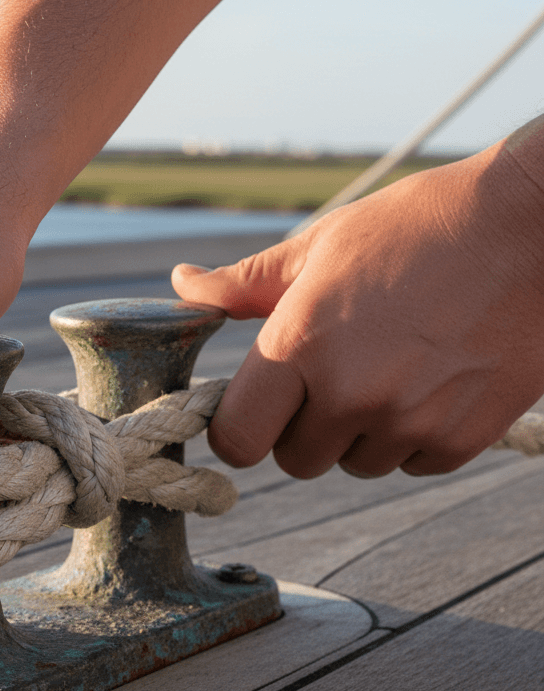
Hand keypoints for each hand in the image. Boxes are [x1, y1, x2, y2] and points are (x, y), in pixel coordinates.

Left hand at [172, 141, 543, 478]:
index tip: (254, 411)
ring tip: (391, 367)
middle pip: (294, 460)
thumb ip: (244, 284)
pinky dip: (414, 436)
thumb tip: (183, 287)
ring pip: (354, 464)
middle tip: (332, 375)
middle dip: (303, 427)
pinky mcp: (462, 439)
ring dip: (360, 432)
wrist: (536, 226)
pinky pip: (411, 463)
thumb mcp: (321, 244)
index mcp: (300, 344)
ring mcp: (409, 422)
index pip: (236, 439)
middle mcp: (349, 393)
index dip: (239, 429)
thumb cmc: (418, 226)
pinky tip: (432, 380)